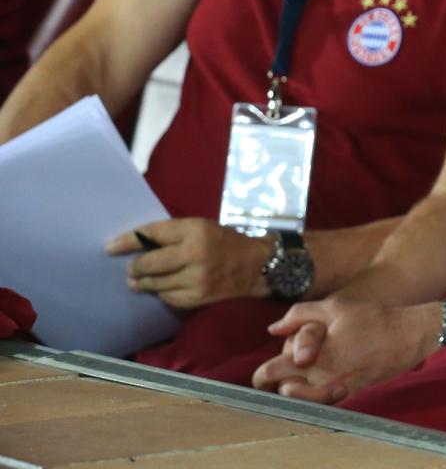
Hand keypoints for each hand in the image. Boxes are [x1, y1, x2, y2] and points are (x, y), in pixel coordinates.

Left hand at [106, 219, 270, 308]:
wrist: (257, 266)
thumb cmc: (226, 242)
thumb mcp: (202, 228)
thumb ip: (172, 235)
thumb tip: (135, 246)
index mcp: (195, 230)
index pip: (151, 235)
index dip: (127, 241)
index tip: (110, 248)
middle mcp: (194, 253)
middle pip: (148, 263)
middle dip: (134, 268)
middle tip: (131, 270)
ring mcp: (196, 278)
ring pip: (154, 283)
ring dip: (144, 283)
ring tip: (140, 281)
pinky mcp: (197, 297)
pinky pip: (167, 297)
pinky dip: (162, 293)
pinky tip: (165, 288)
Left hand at [253, 298, 439, 402]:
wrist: (408, 336)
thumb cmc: (372, 319)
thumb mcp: (334, 307)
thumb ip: (298, 314)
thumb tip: (273, 329)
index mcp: (311, 358)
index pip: (271, 374)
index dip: (262, 374)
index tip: (266, 369)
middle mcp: (320, 378)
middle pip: (283, 391)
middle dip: (278, 382)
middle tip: (279, 374)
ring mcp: (335, 389)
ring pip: (301, 400)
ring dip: (295, 391)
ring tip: (296, 379)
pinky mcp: (349, 393)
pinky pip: (322, 401)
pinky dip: (314, 394)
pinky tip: (318, 382)